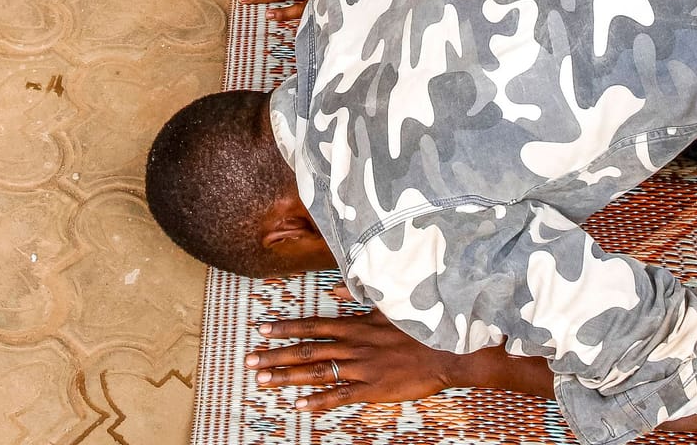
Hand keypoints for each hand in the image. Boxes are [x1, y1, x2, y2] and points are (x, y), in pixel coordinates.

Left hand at [247, 307, 475, 411]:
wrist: (446, 350)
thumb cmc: (418, 326)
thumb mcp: (387, 305)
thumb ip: (358, 299)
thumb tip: (336, 291)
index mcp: (355, 325)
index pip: (312, 325)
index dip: (286, 329)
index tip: (262, 330)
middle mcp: (352, 346)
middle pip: (306, 350)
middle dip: (275, 355)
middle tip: (250, 361)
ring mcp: (361, 368)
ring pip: (316, 373)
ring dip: (287, 377)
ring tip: (263, 381)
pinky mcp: (372, 388)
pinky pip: (339, 395)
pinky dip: (318, 400)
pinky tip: (298, 405)